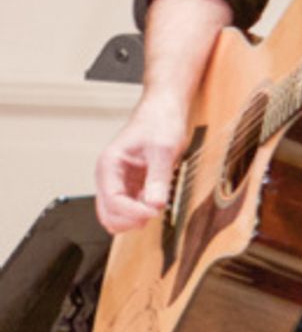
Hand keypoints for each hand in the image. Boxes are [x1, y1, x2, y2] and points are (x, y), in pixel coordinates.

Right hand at [94, 95, 189, 233]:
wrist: (164, 111)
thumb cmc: (160, 123)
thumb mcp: (163, 150)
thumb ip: (158, 178)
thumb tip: (154, 205)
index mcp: (109, 165)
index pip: (113, 200)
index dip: (133, 212)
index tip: (155, 212)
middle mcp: (108, 176)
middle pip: (108, 213)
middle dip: (130, 219)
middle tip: (155, 213)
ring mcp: (117, 182)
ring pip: (116, 214)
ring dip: (135, 217)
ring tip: (156, 205)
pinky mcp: (129, 185)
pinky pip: (129, 207)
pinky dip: (140, 210)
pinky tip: (156, 200)